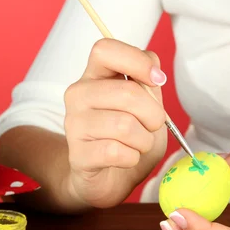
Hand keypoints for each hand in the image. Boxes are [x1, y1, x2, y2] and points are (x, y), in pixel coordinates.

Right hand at [63, 38, 168, 208]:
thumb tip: (154, 69)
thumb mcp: (147, 108)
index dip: (136, 60)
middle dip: (153, 113)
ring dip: (144, 140)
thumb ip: (149, 85)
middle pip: (126, 92)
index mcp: (94, 76)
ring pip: (124, 125)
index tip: (156, 80)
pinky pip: (116, 152)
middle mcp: (78, 95)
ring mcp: (73, 125)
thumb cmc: (129, 140)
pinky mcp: (77, 155)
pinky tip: (124, 159)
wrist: (110, 180)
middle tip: (153, 125)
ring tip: (138, 145)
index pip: (104, 49)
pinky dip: (131, 158)